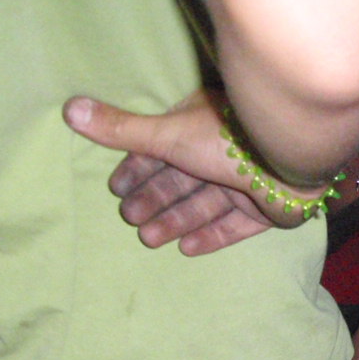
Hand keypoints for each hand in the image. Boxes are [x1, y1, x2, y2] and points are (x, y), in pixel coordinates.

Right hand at [63, 90, 325, 231]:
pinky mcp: (270, 209)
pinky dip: (212, 235)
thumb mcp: (167, 134)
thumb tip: (68, 109)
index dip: (140, 169)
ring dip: (176, 220)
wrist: (290, 163)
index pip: (163, 149)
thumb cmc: (226, 141)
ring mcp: (250, 181)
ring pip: (207, 204)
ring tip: (149, 239)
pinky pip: (237, 226)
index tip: (117, 190)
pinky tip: (187, 250)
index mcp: (203, 127)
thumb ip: (122, 129)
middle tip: (130, 219)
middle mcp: (226, 153)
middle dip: (155, 199)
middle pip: (183, 180)